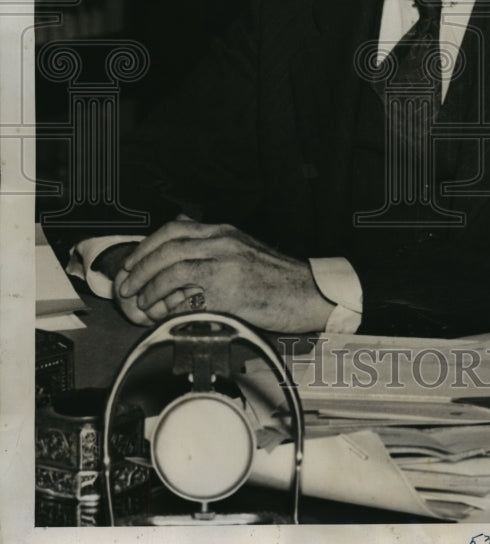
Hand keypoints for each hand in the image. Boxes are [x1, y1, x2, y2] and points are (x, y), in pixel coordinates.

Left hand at [114, 216, 334, 331]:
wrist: (310, 293)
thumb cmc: (278, 278)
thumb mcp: (244, 251)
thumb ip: (214, 249)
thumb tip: (178, 255)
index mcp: (224, 232)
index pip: (173, 229)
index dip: (145, 246)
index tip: (131, 264)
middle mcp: (223, 242)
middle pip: (167, 246)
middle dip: (139, 267)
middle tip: (126, 285)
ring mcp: (226, 265)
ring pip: (172, 267)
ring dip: (148, 286)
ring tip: (140, 303)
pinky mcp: (230, 292)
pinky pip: (187, 295)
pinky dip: (167, 304)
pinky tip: (161, 314)